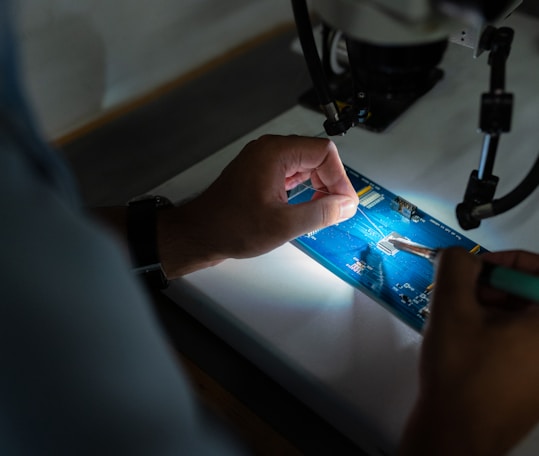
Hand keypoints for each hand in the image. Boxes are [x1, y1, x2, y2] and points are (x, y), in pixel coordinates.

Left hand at [158, 135, 357, 276]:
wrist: (200, 234)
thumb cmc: (230, 226)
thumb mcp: (284, 224)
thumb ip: (321, 212)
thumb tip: (346, 205)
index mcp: (275, 153)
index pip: (324, 152)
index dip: (339, 178)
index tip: (344, 203)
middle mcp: (269, 151)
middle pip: (316, 157)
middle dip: (330, 183)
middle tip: (335, 210)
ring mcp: (263, 161)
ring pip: (305, 166)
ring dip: (318, 187)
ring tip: (321, 212)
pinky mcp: (260, 173)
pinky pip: (292, 174)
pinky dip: (304, 190)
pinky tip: (305, 208)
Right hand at [400, 248, 538, 455]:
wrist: (457, 433)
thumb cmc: (461, 372)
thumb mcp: (451, 309)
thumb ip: (455, 267)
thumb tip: (458, 255)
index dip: (506, 261)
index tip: (476, 268)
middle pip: (530, 295)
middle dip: (493, 287)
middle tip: (461, 296)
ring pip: (523, 319)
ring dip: (491, 310)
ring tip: (458, 322)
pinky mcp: (537, 382)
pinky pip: (522, 343)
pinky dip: (497, 332)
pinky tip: (468, 343)